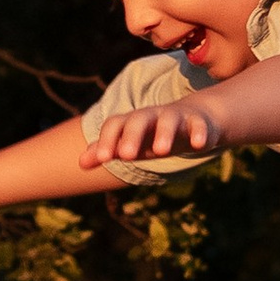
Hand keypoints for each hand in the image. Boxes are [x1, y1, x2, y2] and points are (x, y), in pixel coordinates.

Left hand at [82, 94, 217, 168]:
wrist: (195, 119)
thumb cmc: (156, 135)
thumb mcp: (132, 145)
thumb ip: (107, 151)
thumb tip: (80, 164)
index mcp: (133, 122)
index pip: (115, 125)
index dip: (107, 140)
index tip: (100, 158)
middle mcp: (153, 117)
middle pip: (139, 120)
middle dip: (131, 136)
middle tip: (125, 155)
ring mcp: (177, 118)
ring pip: (169, 120)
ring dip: (164, 134)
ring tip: (161, 151)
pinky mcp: (199, 123)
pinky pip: (199, 126)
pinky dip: (199, 133)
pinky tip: (198, 145)